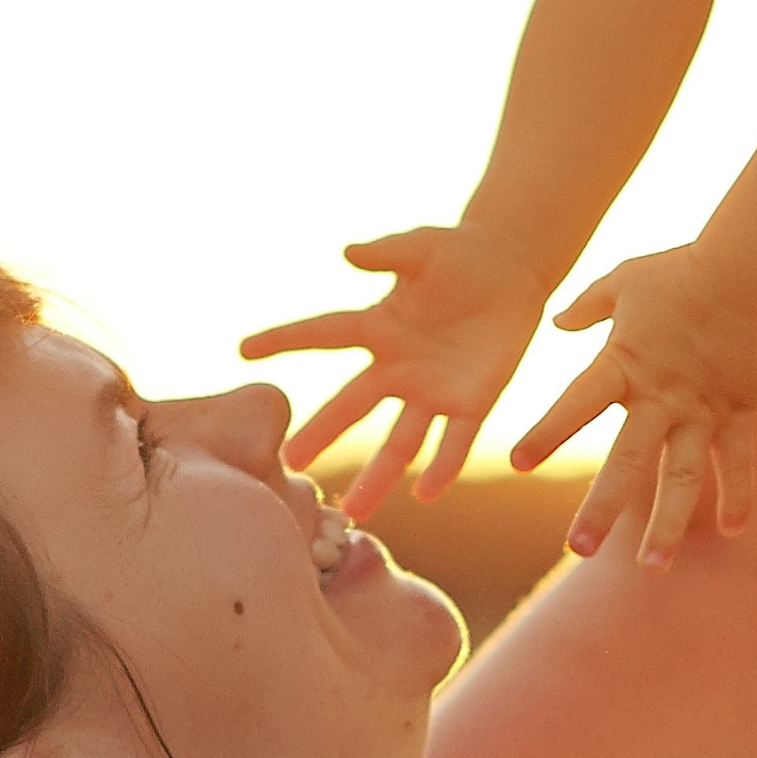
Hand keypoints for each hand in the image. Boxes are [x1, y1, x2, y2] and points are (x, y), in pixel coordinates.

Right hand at [239, 222, 553, 517]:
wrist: (513, 270)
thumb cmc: (461, 253)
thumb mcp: (424, 246)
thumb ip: (388, 252)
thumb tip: (348, 253)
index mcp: (379, 325)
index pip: (323, 333)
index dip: (284, 339)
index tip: (243, 350)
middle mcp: (397, 367)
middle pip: (351, 405)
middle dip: (321, 433)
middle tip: (288, 462)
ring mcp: (433, 390)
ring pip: (399, 441)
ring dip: (378, 476)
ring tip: (353, 511)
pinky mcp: (473, 401)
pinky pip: (454, 441)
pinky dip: (442, 467)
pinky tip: (427, 494)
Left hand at [509, 244, 756, 568]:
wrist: (751, 269)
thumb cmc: (680, 271)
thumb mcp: (623, 281)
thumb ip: (588, 305)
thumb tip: (557, 323)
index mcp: (625, 365)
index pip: (577, 403)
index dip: (548, 432)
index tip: (517, 463)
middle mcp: (661, 397)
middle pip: (628, 460)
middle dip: (602, 506)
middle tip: (577, 550)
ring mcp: (702, 409)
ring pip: (683, 476)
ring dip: (669, 522)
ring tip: (653, 565)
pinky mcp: (738, 411)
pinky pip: (740, 460)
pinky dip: (740, 493)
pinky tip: (734, 530)